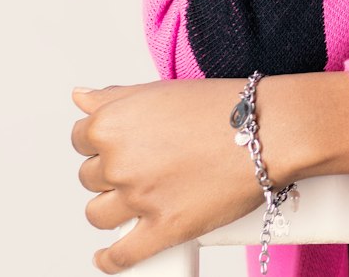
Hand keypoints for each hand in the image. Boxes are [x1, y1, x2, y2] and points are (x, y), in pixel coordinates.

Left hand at [70, 80, 268, 272]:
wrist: (268, 129)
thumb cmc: (223, 106)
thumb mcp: (160, 90)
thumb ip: (113, 97)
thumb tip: (80, 97)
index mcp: (114, 123)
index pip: (80, 139)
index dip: (99, 141)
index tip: (115, 144)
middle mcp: (120, 161)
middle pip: (90, 177)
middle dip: (111, 172)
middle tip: (142, 164)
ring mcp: (139, 199)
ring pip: (99, 215)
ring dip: (113, 208)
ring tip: (138, 197)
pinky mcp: (161, 230)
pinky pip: (120, 256)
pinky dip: (110, 259)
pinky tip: (108, 254)